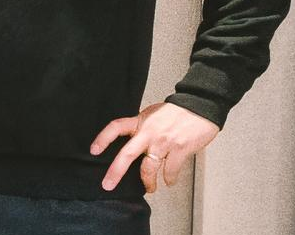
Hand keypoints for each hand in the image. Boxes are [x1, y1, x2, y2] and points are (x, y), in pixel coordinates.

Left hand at [92, 101, 220, 191]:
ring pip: (149, 168)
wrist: (201, 106)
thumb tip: (133, 142)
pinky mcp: (180, 149)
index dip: (102, 139)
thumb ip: (141, 128)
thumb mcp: (152, 114)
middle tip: (108, 184)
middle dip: (116, 171)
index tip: (93, 150)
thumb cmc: (176, 112)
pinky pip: (171, 170)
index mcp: (140, 122)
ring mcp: (164, 142)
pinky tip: (169, 181)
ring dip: (148, 182)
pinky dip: (170, 178)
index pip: (115, 127)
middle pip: (127, 154)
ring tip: (149, 188)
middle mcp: (149, 133)